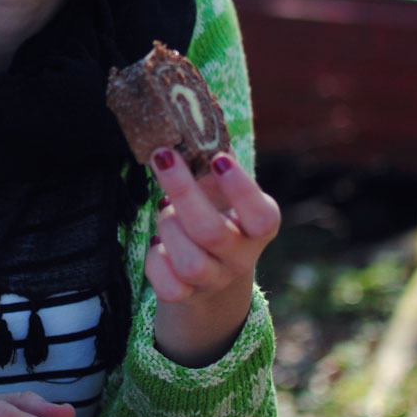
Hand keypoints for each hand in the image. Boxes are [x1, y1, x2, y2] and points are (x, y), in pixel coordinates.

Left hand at [144, 147, 279, 367]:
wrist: (212, 270)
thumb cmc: (216, 213)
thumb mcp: (222, 190)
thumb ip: (212, 164)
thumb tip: (188, 118)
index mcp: (259, 226)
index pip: (262, 216)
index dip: (240, 190)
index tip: (218, 159)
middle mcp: (242, 257)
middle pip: (212, 232)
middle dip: (182, 191)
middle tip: (163, 156)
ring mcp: (215, 279)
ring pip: (189, 262)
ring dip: (168, 227)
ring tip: (165, 209)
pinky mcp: (187, 297)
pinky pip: (168, 287)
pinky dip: (155, 262)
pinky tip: (157, 244)